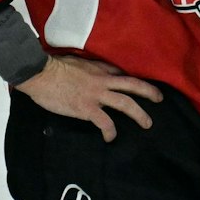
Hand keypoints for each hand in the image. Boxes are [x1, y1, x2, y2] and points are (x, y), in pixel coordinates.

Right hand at [15, 55, 162, 142]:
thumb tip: (102, 71)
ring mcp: (96, 95)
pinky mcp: (86, 108)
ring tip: (147, 123)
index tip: (143, 87)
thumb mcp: (80, 61)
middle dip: (149, 92)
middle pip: (133, 86)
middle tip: (160, 99)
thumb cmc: (55, 67)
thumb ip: (93, 67)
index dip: (135, 80)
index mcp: (101, 70)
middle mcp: (103, 81)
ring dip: (140, 114)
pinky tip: (111, 138)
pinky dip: (110, 131)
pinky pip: (104, 122)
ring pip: (126, 104)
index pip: (123, 73)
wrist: (39, 74)